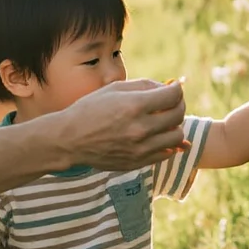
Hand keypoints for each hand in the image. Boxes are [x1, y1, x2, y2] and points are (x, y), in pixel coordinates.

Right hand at [56, 78, 186, 170]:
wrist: (70, 139)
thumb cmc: (90, 109)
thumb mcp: (114, 89)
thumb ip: (144, 86)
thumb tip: (169, 88)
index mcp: (134, 106)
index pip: (173, 95)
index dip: (176, 89)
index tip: (174, 88)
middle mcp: (140, 128)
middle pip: (178, 114)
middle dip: (178, 104)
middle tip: (170, 102)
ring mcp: (140, 148)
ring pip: (177, 136)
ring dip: (174, 125)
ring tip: (162, 120)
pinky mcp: (138, 162)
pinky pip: (166, 152)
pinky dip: (166, 142)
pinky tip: (156, 135)